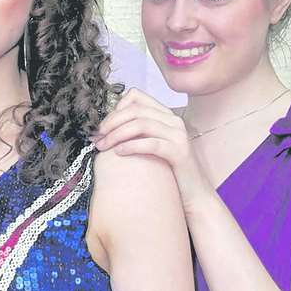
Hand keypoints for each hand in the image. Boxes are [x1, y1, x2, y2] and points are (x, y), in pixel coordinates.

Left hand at [95, 89, 212, 210]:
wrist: (193, 194)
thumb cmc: (167, 172)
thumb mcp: (150, 146)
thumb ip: (135, 133)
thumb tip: (106, 127)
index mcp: (165, 115)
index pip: (136, 96)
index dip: (115, 108)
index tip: (102, 126)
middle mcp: (174, 120)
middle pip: (134, 109)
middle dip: (111, 122)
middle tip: (97, 138)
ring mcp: (178, 135)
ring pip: (141, 124)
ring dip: (117, 134)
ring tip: (103, 147)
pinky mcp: (180, 152)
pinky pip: (151, 143)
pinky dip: (131, 146)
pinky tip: (119, 153)